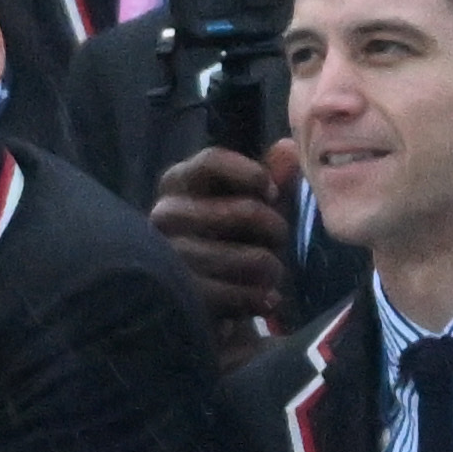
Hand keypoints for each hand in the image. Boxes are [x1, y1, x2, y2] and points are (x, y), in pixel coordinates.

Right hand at [145, 144, 298, 341]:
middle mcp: (164, 215)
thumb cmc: (225, 238)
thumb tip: (288, 148)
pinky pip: (239, 293)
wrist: (201, 303)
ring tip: (271, 275)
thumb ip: (267, 176)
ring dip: (272, 269)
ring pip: (250, 257)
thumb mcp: (245, 202)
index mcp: (177, 183)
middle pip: (245, 211)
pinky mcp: (182, 297)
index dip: (252, 174)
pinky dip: (260, 298)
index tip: (272, 192)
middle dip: (276, 230)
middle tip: (278, 242)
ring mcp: (169, 258)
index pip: (212, 161)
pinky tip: (266, 299)